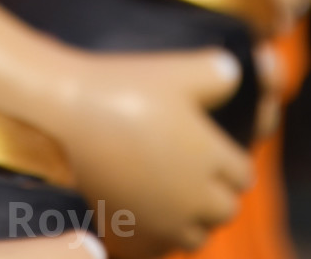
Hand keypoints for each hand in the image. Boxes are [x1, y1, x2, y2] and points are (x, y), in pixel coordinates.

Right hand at [52, 48, 252, 257]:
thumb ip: (215, 71)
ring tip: (171, 193)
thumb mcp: (175, 70)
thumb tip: (235, 72)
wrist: (68, 116)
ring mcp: (164, 224)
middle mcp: (195, 199)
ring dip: (191, 219)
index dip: (230, 160)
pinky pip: (160, 250)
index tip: (213, 147)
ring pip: (196, 236)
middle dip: (216, 192)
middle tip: (194, 170)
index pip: (243, 174)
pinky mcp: (134, 238)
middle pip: (226, 210)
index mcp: (212, 158)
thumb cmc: (123, 87)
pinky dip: (159, 236)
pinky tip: (145, 211)